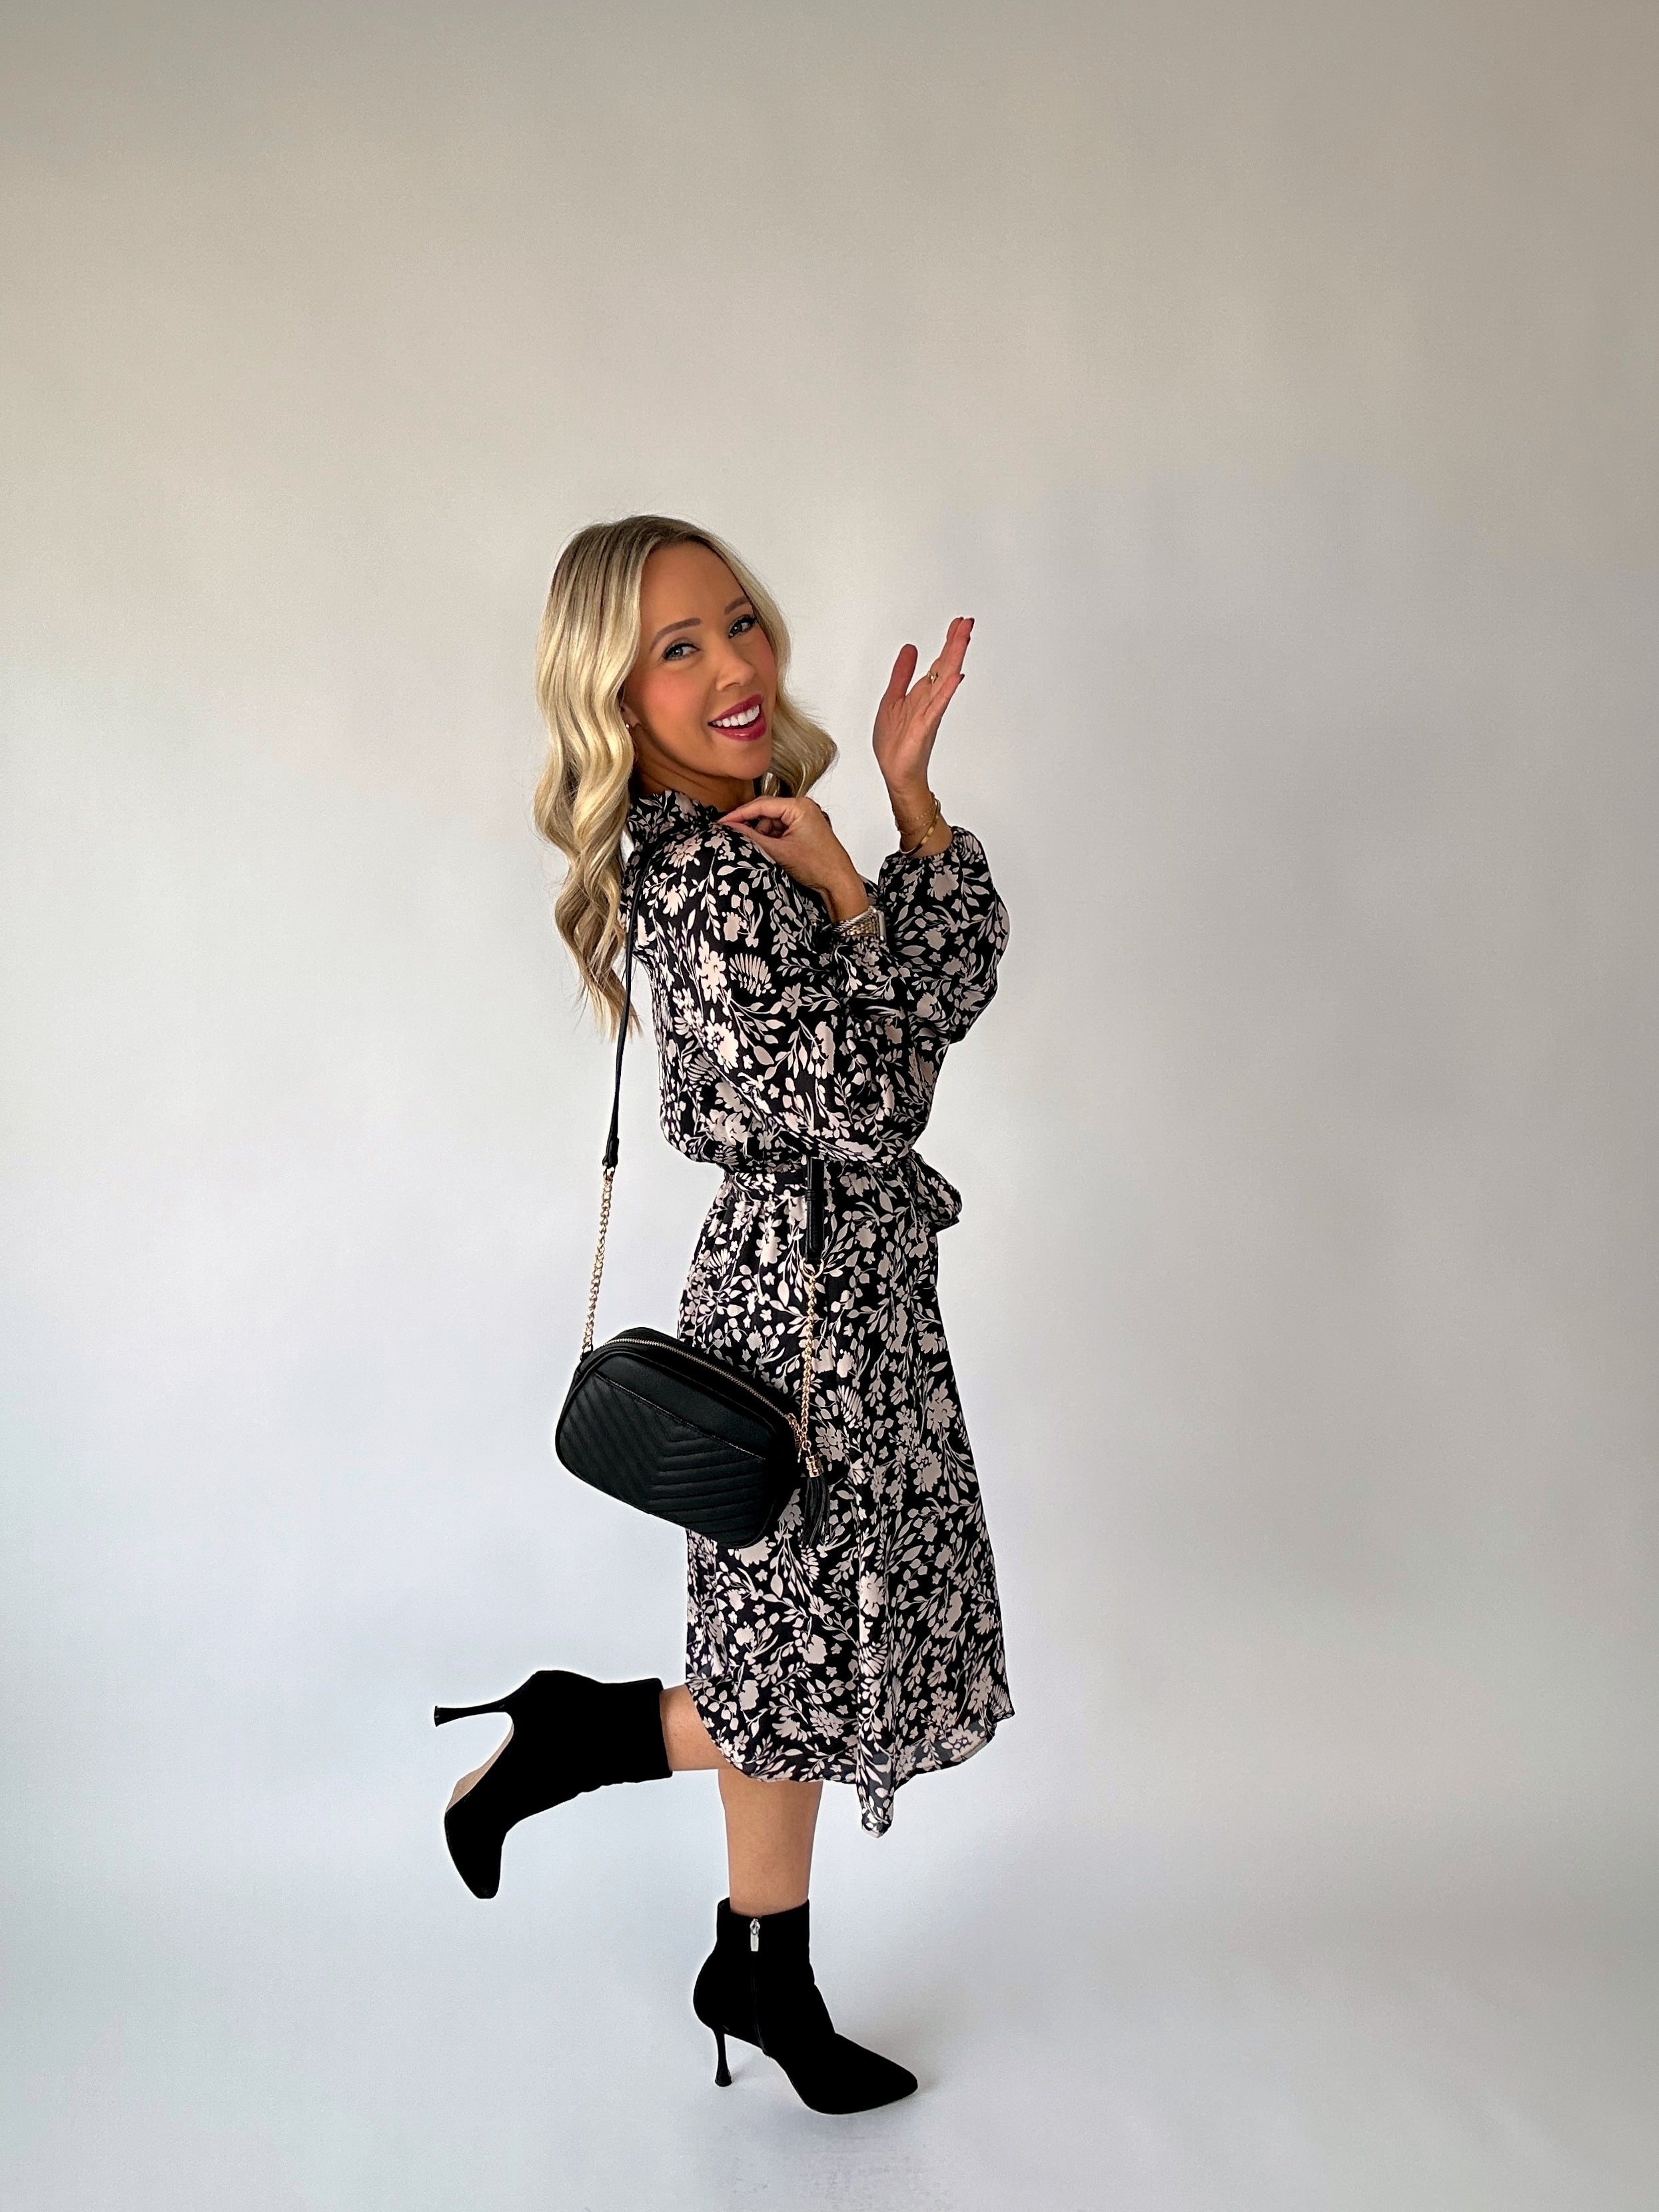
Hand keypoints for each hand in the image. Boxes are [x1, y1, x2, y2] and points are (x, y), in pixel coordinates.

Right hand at [716, 793, 868, 919]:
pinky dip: (772, 840)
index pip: (762, 805)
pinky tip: (771, 852)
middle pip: (766, 812)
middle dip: (752, 826)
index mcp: (800, 806)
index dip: (740, 814)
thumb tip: (731, 828)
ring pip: (771, 823)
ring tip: (764, 852)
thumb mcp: (779, 851)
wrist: (838, 883)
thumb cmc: (819, 866)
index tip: (723, 822)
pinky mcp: (803, 830)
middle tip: (734, 837)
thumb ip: (753, 838)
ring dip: (763, 836)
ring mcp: (804, 818)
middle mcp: (803, 808)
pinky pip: (780, 830)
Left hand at [873, 615, 972, 802]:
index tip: (958, 623)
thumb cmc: (895, 744)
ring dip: (954, 658)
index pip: (939, 663)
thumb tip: (909, 649)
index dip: (948, 642)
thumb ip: (902, 674)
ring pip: (945, 679)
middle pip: (947, 666)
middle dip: (956, 643)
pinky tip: (956, 676)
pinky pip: (938, 705)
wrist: (895, 773)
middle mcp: (930, 700)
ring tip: (963, 637)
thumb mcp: (892, 698)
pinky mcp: (925, 726)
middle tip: (967, 622)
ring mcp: (929, 712)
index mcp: (922, 694)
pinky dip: (947, 690)